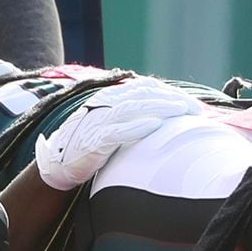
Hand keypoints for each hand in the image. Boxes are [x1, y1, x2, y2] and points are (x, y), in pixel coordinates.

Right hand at [34, 78, 205, 190]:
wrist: (56, 162)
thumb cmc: (88, 145)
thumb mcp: (110, 125)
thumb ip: (132, 117)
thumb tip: (164, 118)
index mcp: (110, 98)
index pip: (145, 87)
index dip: (170, 93)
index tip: (192, 104)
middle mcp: (104, 105)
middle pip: (143, 95)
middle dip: (171, 100)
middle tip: (195, 110)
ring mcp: (98, 122)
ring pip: (133, 108)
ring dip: (159, 108)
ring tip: (181, 112)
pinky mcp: (93, 140)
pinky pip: (117, 131)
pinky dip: (136, 126)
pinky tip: (154, 126)